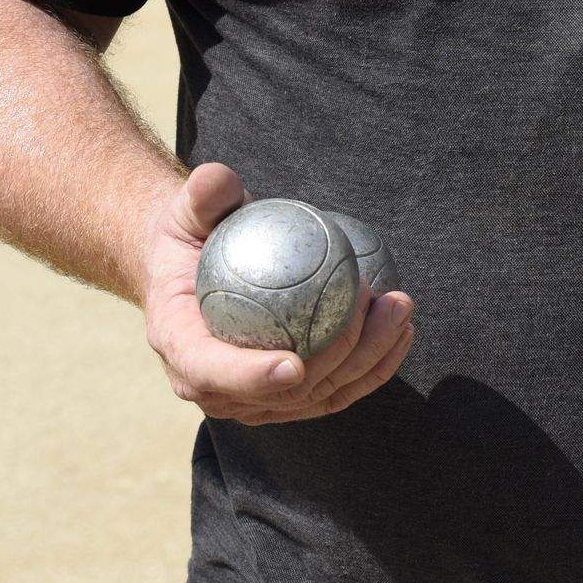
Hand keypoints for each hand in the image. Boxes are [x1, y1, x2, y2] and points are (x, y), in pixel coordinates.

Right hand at [139, 163, 414, 422]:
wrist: (195, 270)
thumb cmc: (192, 236)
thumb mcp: (187, 209)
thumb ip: (203, 196)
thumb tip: (217, 182)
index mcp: (180, 348)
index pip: (211, 373)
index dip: (250, 378)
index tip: (294, 364)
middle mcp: (214, 388)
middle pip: (281, 393)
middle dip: (336, 356)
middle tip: (371, 299)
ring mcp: (256, 400)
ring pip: (319, 395)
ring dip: (368, 360)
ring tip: (399, 309)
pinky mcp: (290, 398)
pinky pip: (337, 389)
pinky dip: (374, 366)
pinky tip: (402, 330)